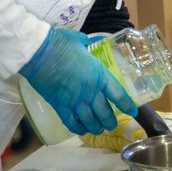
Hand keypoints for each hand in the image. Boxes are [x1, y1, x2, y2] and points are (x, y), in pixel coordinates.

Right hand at [19, 29, 138, 135]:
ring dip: (96, 127)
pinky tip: (81, 130)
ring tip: (99, 130)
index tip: (132, 111)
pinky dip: (77, 128)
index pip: (118, 94)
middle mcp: (90, 91)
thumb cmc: (60, 44)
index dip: (127, 105)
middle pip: (105, 112)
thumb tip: (95, 40)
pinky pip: (71, 122)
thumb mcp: (81, 41)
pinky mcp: (59, 106)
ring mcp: (75, 101)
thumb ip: (90, 43)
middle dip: (110, 121)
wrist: (39, 53)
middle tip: (112, 125)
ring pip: (90, 121)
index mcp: (99, 75)